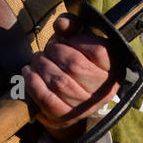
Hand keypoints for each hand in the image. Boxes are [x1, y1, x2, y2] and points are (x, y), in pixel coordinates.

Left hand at [22, 13, 121, 141]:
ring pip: (60, 83)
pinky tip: (28, 73)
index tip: (65, 39)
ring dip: (41, 67)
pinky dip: (34, 84)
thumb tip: (62, 24)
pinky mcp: (67, 118)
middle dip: (54, 52)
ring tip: (36, 60)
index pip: (98, 51)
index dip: (76, 41)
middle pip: (75, 65)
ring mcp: (86, 106)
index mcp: (114, 68)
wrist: (73, 97)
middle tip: (46, 51)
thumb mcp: (78, 40)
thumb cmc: (76, 60)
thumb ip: (72, 26)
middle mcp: (105, 89)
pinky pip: (48, 100)